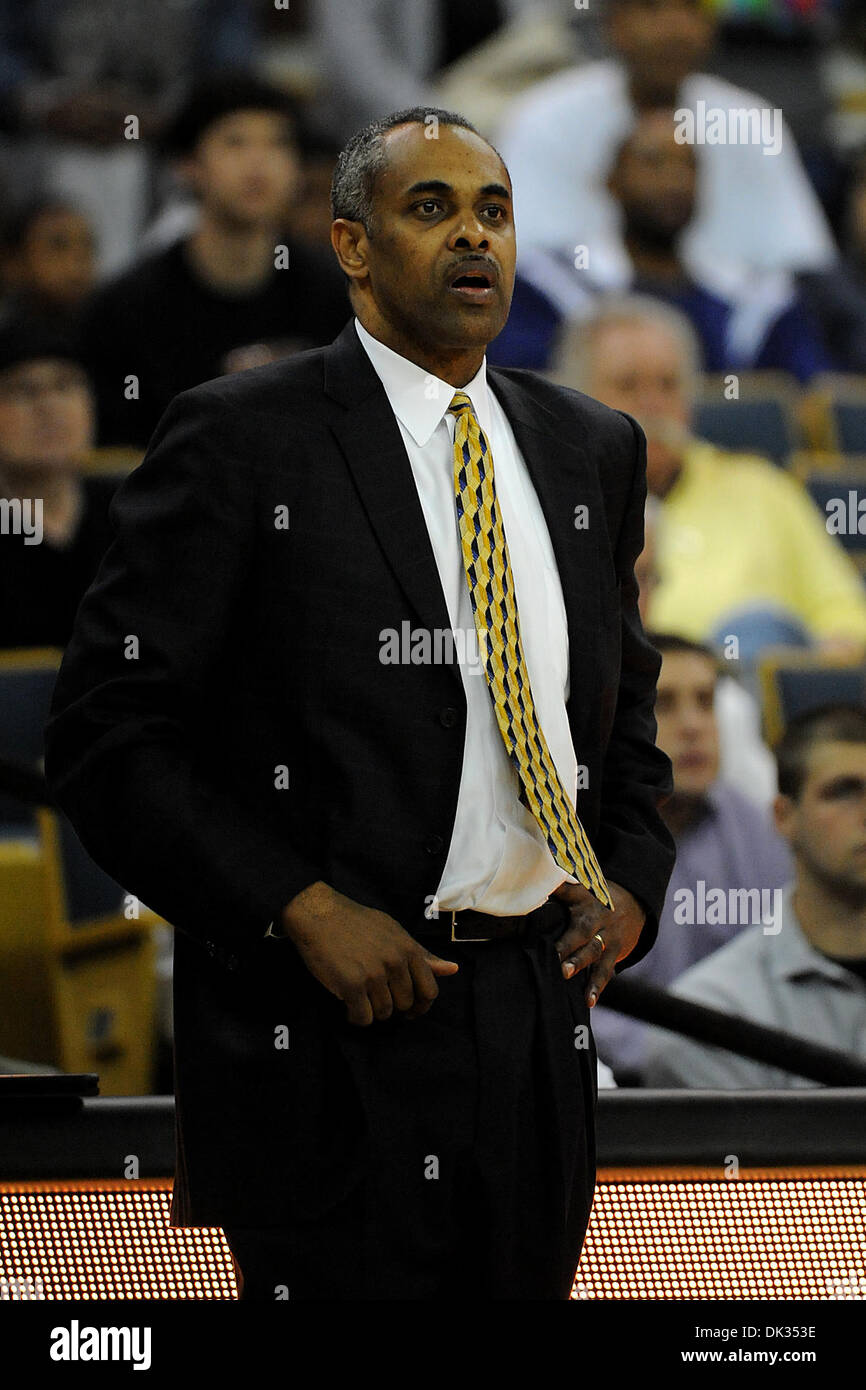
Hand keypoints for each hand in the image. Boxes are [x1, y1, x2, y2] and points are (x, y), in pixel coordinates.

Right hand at [281, 881, 458, 1025]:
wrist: (320, 915)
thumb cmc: (357, 922)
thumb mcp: (395, 932)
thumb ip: (422, 954)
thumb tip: (452, 970)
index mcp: (409, 949)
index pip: (429, 990)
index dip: (422, 1005)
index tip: (411, 1010)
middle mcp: (395, 962)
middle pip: (405, 1004)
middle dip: (393, 1006)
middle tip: (377, 997)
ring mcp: (373, 975)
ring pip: (384, 1013)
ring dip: (372, 1010)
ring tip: (361, 996)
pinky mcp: (351, 985)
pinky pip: (362, 1018)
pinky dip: (356, 1017)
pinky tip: (349, 1006)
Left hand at [549, 879, 645, 1007]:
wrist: (635, 906)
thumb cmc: (594, 899)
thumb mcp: (579, 888)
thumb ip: (556, 889)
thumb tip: (525, 886)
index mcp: (584, 899)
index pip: (569, 894)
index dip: (556, 895)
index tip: (539, 901)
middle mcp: (597, 918)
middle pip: (583, 931)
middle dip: (568, 944)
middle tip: (554, 955)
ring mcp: (608, 936)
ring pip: (595, 952)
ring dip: (581, 966)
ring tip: (567, 976)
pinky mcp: (615, 952)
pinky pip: (606, 971)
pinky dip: (597, 987)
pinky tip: (589, 1001)